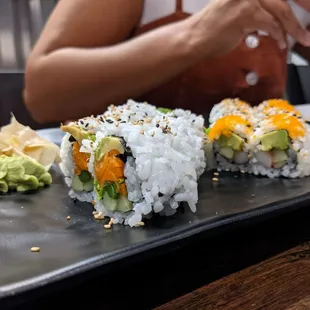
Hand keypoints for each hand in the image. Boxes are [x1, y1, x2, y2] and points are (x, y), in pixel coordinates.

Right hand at [188, 0, 309, 57]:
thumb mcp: (236, 10)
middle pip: (282, 0)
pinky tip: (281, 43)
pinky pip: (271, 25)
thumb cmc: (212, 28)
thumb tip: (274, 18)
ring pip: (280, 11)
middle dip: (301, 10)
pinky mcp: (246, 13)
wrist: (194, 38)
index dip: (297, 1)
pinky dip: (279, 35)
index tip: (307, 6)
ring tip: (300, 39)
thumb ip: (256, 10)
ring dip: (292, 28)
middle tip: (307, 29)